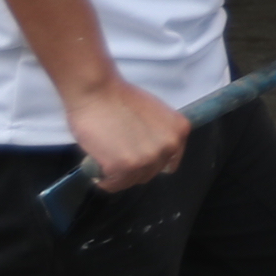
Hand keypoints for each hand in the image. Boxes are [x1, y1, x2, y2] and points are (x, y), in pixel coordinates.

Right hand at [67, 74, 189, 192]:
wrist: (97, 91)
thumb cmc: (120, 97)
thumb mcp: (155, 114)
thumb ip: (159, 134)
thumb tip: (152, 152)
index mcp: (179, 132)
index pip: (170, 161)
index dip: (153, 161)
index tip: (139, 159)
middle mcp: (167, 148)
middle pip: (151, 172)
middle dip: (135, 168)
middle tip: (119, 159)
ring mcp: (146, 159)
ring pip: (132, 181)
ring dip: (119, 176)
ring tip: (107, 165)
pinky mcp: (123, 168)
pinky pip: (114, 184)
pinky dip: (105, 181)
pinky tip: (99, 173)